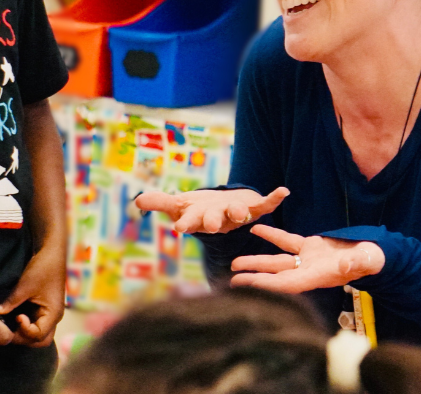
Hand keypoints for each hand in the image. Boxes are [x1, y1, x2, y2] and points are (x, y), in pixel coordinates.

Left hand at [0, 248, 65, 346]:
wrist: (52, 253)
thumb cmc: (43, 268)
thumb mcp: (25, 285)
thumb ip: (11, 302)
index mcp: (54, 313)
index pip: (38, 335)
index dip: (24, 330)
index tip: (16, 317)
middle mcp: (54, 317)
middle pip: (41, 340)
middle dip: (24, 338)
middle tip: (10, 329)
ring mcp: (50, 313)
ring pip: (39, 334)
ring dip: (25, 333)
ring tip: (11, 324)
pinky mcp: (45, 308)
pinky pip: (36, 324)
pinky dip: (26, 325)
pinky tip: (14, 317)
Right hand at [135, 187, 289, 233]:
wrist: (226, 214)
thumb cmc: (200, 210)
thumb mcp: (180, 205)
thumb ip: (160, 202)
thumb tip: (136, 200)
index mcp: (199, 219)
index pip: (190, 222)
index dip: (186, 224)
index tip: (179, 228)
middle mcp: (218, 220)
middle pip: (214, 220)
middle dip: (213, 221)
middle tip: (212, 225)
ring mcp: (236, 214)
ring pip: (237, 214)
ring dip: (239, 213)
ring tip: (242, 213)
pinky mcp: (253, 208)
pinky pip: (265, 205)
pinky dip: (274, 198)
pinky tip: (284, 191)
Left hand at [230, 225, 384, 293]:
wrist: (378, 253)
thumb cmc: (374, 259)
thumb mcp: (368, 260)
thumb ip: (358, 262)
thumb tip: (347, 264)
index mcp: (319, 277)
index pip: (287, 284)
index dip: (265, 284)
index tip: (245, 284)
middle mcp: (309, 272)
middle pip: (276, 276)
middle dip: (254, 278)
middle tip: (231, 278)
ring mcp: (309, 260)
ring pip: (277, 261)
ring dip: (257, 261)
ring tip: (234, 263)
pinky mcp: (312, 247)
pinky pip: (287, 242)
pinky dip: (272, 236)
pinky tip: (256, 228)